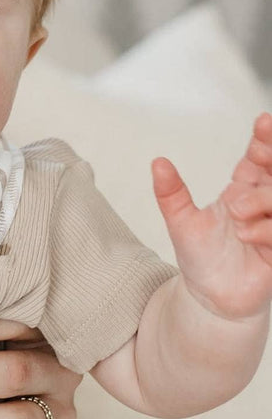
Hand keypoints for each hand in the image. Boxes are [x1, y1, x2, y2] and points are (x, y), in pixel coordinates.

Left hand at [153, 112, 271, 321]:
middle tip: (259, 156)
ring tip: (237, 213)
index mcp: (243, 190)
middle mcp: (263, 205)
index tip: (263, 122)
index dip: (266, 139)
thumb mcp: (180, 221)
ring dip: (265, 200)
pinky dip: (267, 230)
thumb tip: (158, 162)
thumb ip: (171, 193)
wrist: (211, 297)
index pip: (261, 157)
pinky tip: (247, 236)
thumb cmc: (200, 256)